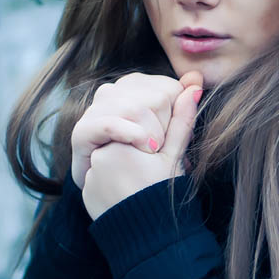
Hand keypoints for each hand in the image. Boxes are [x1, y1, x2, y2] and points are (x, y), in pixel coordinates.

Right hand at [70, 70, 202, 189]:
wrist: (120, 201)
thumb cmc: (148, 168)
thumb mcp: (172, 141)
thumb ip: (183, 110)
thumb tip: (196, 77)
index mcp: (134, 88)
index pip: (170, 88)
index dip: (177, 115)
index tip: (170, 136)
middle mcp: (112, 93)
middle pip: (157, 98)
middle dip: (165, 127)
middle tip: (159, 148)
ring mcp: (95, 111)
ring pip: (136, 109)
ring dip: (151, 135)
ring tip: (151, 152)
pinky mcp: (83, 132)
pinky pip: (111, 124)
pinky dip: (132, 136)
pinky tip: (143, 148)